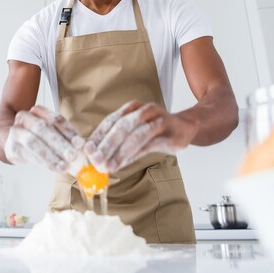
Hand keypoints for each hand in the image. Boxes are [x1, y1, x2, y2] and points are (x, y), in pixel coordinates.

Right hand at [4, 105, 84, 171]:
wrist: (11, 141)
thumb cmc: (37, 137)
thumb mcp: (50, 132)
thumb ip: (65, 138)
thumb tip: (82, 148)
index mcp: (37, 111)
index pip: (55, 119)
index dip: (69, 131)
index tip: (80, 144)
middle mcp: (25, 118)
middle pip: (43, 128)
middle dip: (59, 143)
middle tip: (73, 156)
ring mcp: (16, 132)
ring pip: (34, 142)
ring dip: (51, 155)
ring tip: (64, 166)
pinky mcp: (12, 147)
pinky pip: (28, 154)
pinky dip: (43, 162)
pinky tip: (54, 168)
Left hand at [83, 101, 198, 171]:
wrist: (186, 126)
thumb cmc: (155, 130)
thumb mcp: (135, 130)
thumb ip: (118, 140)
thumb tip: (96, 156)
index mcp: (132, 108)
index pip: (111, 121)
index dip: (98, 135)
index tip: (87, 150)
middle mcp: (144, 111)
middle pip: (121, 126)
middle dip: (106, 145)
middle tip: (95, 160)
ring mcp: (159, 121)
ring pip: (135, 136)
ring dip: (119, 152)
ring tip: (108, 166)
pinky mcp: (170, 134)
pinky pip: (149, 145)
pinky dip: (134, 155)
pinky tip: (124, 163)